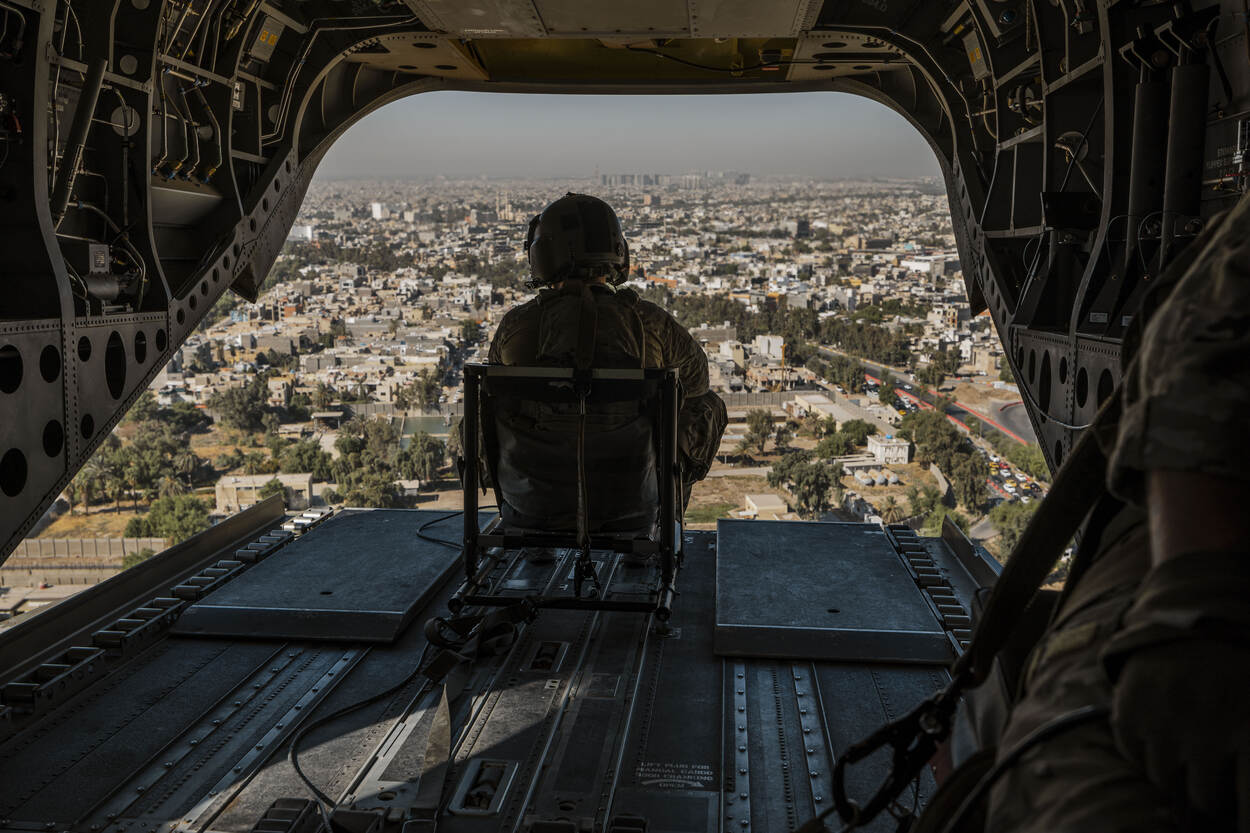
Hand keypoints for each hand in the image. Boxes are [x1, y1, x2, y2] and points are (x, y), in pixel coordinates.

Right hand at [1110, 636, 1249, 823]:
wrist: (1193, 622)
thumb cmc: (1239, 672)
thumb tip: (1242, 803)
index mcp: (1248, 729)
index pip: (1247, 801)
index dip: (1237, 814)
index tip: (1232, 818)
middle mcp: (1204, 728)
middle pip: (1204, 797)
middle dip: (1210, 795)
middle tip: (1211, 785)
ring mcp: (1162, 719)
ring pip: (1163, 779)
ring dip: (1175, 774)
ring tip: (1184, 759)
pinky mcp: (1129, 708)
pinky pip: (1131, 753)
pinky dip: (1142, 753)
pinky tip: (1158, 740)